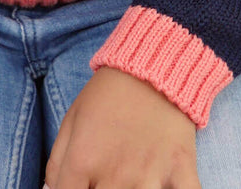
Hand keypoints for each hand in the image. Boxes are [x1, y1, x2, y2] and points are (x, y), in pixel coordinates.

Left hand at [44, 67, 200, 188]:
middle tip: (103, 177)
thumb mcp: (72, 118)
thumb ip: (57, 162)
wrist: (153, 63)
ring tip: (128, 179)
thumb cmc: (109, 92)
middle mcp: (116, 175)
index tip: (80, 185)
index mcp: (84, 161)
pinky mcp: (182, 171)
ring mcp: (151, 176)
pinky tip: (166, 187)